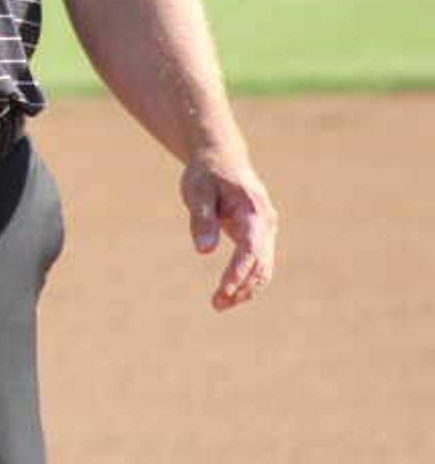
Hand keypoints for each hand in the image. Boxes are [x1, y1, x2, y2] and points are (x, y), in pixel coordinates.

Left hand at [180, 150, 277, 310]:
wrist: (221, 159)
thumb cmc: (206, 175)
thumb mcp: (197, 191)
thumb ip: (202, 219)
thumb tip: (203, 250)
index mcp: (253, 210)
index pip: (251, 248)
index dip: (238, 271)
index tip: (224, 289)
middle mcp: (266, 223)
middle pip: (260, 263)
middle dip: (240, 286)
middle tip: (216, 304)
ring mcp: (266, 231)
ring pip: (262, 268)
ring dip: (244, 289)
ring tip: (218, 304)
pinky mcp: (260, 237)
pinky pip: (258, 263)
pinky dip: (245, 280)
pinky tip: (228, 293)